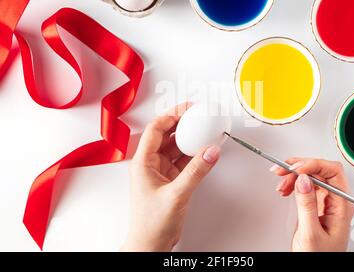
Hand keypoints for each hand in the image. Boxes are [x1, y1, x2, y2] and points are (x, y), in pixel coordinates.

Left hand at [122, 103, 220, 251]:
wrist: (151, 245)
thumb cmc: (150, 224)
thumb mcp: (176, 194)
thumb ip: (196, 171)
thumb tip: (210, 151)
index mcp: (143, 162)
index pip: (155, 129)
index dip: (171, 116)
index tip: (187, 109)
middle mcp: (151, 164)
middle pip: (166, 135)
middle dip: (182, 123)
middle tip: (197, 114)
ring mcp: (162, 172)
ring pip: (176, 147)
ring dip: (190, 139)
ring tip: (204, 129)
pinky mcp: (172, 180)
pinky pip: (184, 161)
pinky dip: (194, 154)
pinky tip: (205, 150)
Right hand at [271, 158, 353, 251]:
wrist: (315, 269)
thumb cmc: (319, 258)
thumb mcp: (311, 232)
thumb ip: (307, 205)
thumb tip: (304, 180)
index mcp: (341, 206)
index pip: (333, 172)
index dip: (313, 165)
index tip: (295, 168)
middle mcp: (336, 202)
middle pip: (321, 170)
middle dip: (299, 167)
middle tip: (282, 171)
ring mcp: (326, 203)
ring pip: (312, 176)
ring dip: (294, 175)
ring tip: (281, 182)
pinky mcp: (316, 205)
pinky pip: (306, 186)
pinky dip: (294, 183)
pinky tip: (286, 188)